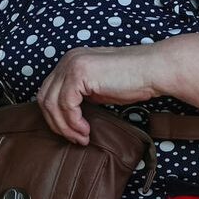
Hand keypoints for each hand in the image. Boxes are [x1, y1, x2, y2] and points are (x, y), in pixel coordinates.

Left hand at [36, 44, 172, 143]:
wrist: (153, 70)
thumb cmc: (133, 81)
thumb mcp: (98, 89)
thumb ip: (80, 96)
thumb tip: (65, 117)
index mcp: (71, 62)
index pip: (49, 92)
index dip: (55, 117)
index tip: (71, 133)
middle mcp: (68, 60)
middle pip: (45, 98)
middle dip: (57, 123)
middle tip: (75, 139)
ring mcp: (72, 64)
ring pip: (52, 103)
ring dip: (65, 126)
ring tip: (81, 137)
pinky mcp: (80, 73)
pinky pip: (66, 104)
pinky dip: (73, 122)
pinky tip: (86, 130)